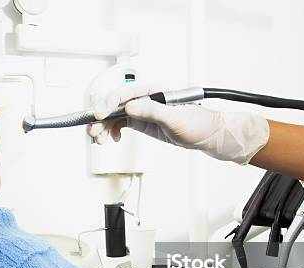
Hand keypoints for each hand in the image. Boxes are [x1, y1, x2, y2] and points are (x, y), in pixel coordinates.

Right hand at [87, 77, 269, 164]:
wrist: (209, 136)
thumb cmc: (199, 124)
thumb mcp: (175, 118)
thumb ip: (151, 111)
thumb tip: (130, 107)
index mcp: (153, 92)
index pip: (124, 94)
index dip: (108, 104)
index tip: (99, 115)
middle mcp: (146, 99)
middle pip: (114, 103)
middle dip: (100, 117)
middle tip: (93, 132)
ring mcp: (143, 110)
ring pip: (114, 114)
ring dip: (103, 126)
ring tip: (99, 139)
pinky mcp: (143, 121)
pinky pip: (120, 122)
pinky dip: (112, 130)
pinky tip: (112, 138)